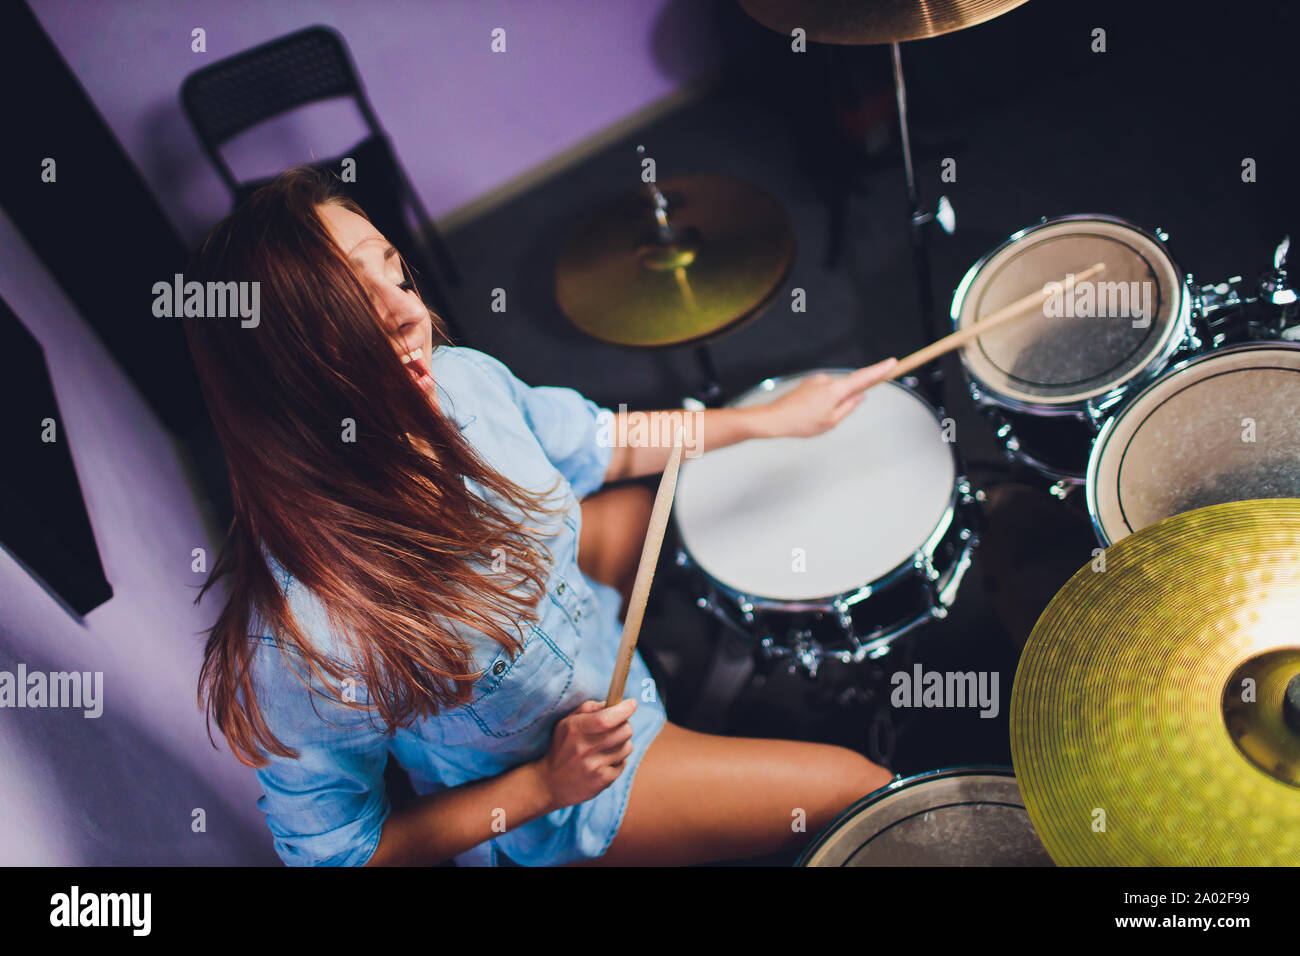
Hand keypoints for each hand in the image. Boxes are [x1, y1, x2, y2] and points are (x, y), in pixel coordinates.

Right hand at [534, 698, 636, 809]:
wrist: (549, 783)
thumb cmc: (561, 748)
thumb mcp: (566, 723)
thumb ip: (588, 708)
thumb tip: (614, 703)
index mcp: (575, 729)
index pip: (607, 718)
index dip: (624, 709)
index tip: (632, 703)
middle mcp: (585, 748)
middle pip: (624, 730)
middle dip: (625, 725)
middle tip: (618, 727)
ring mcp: (594, 766)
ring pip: (627, 746)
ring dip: (622, 744)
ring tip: (608, 746)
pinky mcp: (602, 780)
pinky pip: (623, 763)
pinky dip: (617, 761)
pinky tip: (604, 762)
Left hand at [754, 358, 897, 438]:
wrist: (774, 418)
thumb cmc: (801, 423)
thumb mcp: (831, 422)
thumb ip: (849, 407)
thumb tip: (861, 396)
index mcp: (835, 390)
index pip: (863, 378)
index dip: (879, 371)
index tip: (892, 363)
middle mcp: (827, 380)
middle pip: (849, 386)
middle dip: (848, 400)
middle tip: (830, 416)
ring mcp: (816, 380)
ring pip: (835, 391)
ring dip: (833, 404)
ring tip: (815, 419)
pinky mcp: (808, 383)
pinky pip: (824, 392)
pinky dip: (823, 402)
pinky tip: (811, 414)